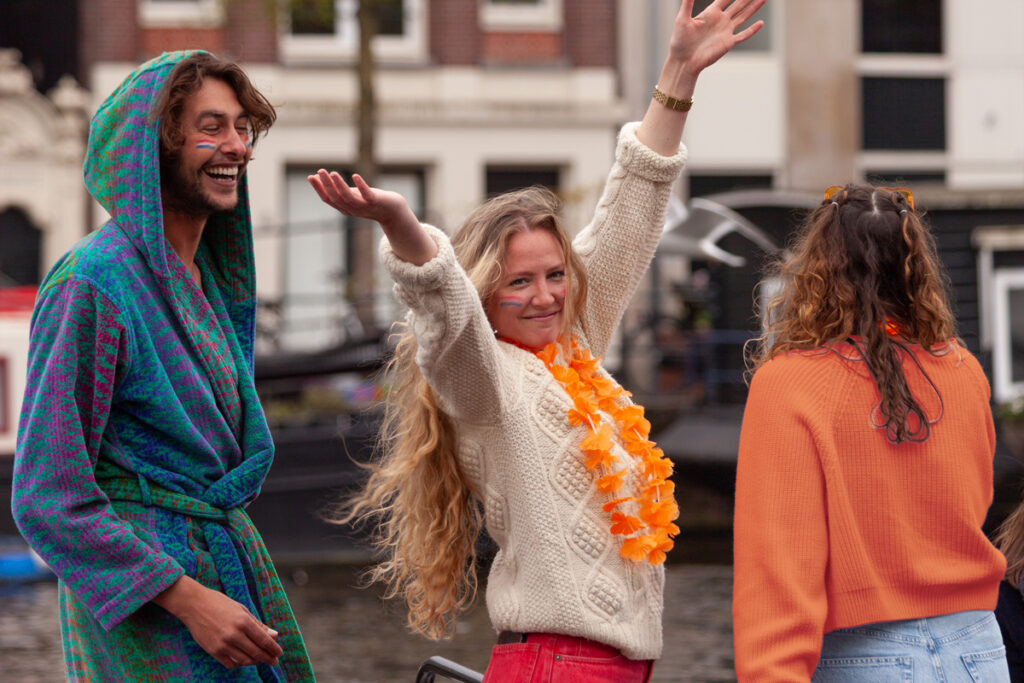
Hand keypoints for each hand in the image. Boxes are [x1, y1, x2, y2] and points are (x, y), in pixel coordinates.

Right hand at [153, 576, 282, 669]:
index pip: (264, 640)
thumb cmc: (219, 603)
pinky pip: (230, 664)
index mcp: (243, 621)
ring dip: (255, 662)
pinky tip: (244, 659)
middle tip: (274, 661)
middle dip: (268, 658)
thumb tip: (275, 635)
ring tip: (260, 659)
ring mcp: (222, 644)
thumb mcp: (242, 610)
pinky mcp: (213, 651)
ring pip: (245, 660)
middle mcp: (234, 635)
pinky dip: (240, 664)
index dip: (274, 649)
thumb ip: (258, 624)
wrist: (193, 604)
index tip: (279, 654)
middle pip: (256, 652)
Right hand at [308, 170, 409, 226]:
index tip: (310, 177)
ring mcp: (363, 206)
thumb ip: (337, 189)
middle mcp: (352, 209)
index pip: (328, 199)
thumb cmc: (369, 200)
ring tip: (332, 173)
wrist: (392, 211)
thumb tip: (318, 176)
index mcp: (344, 207)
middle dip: (327, 185)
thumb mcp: (350, 195)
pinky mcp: (375, 202)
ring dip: (339, 185)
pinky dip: (361, 186)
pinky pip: (366, 195)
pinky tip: (355, 176)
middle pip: (336, 198)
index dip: (319, 189)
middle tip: (320, 171)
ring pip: (348, 197)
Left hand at [670, 0, 765, 74]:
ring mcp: (725, 31)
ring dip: (753, 8)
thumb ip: (687, 3)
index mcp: (710, 12)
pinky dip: (752, 30)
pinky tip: (760, 23)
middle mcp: (720, 20)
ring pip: (743, 16)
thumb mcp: (682, 19)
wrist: (683, 61)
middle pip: (738, 5)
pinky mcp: (728, 43)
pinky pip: (743, 35)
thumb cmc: (679, 41)